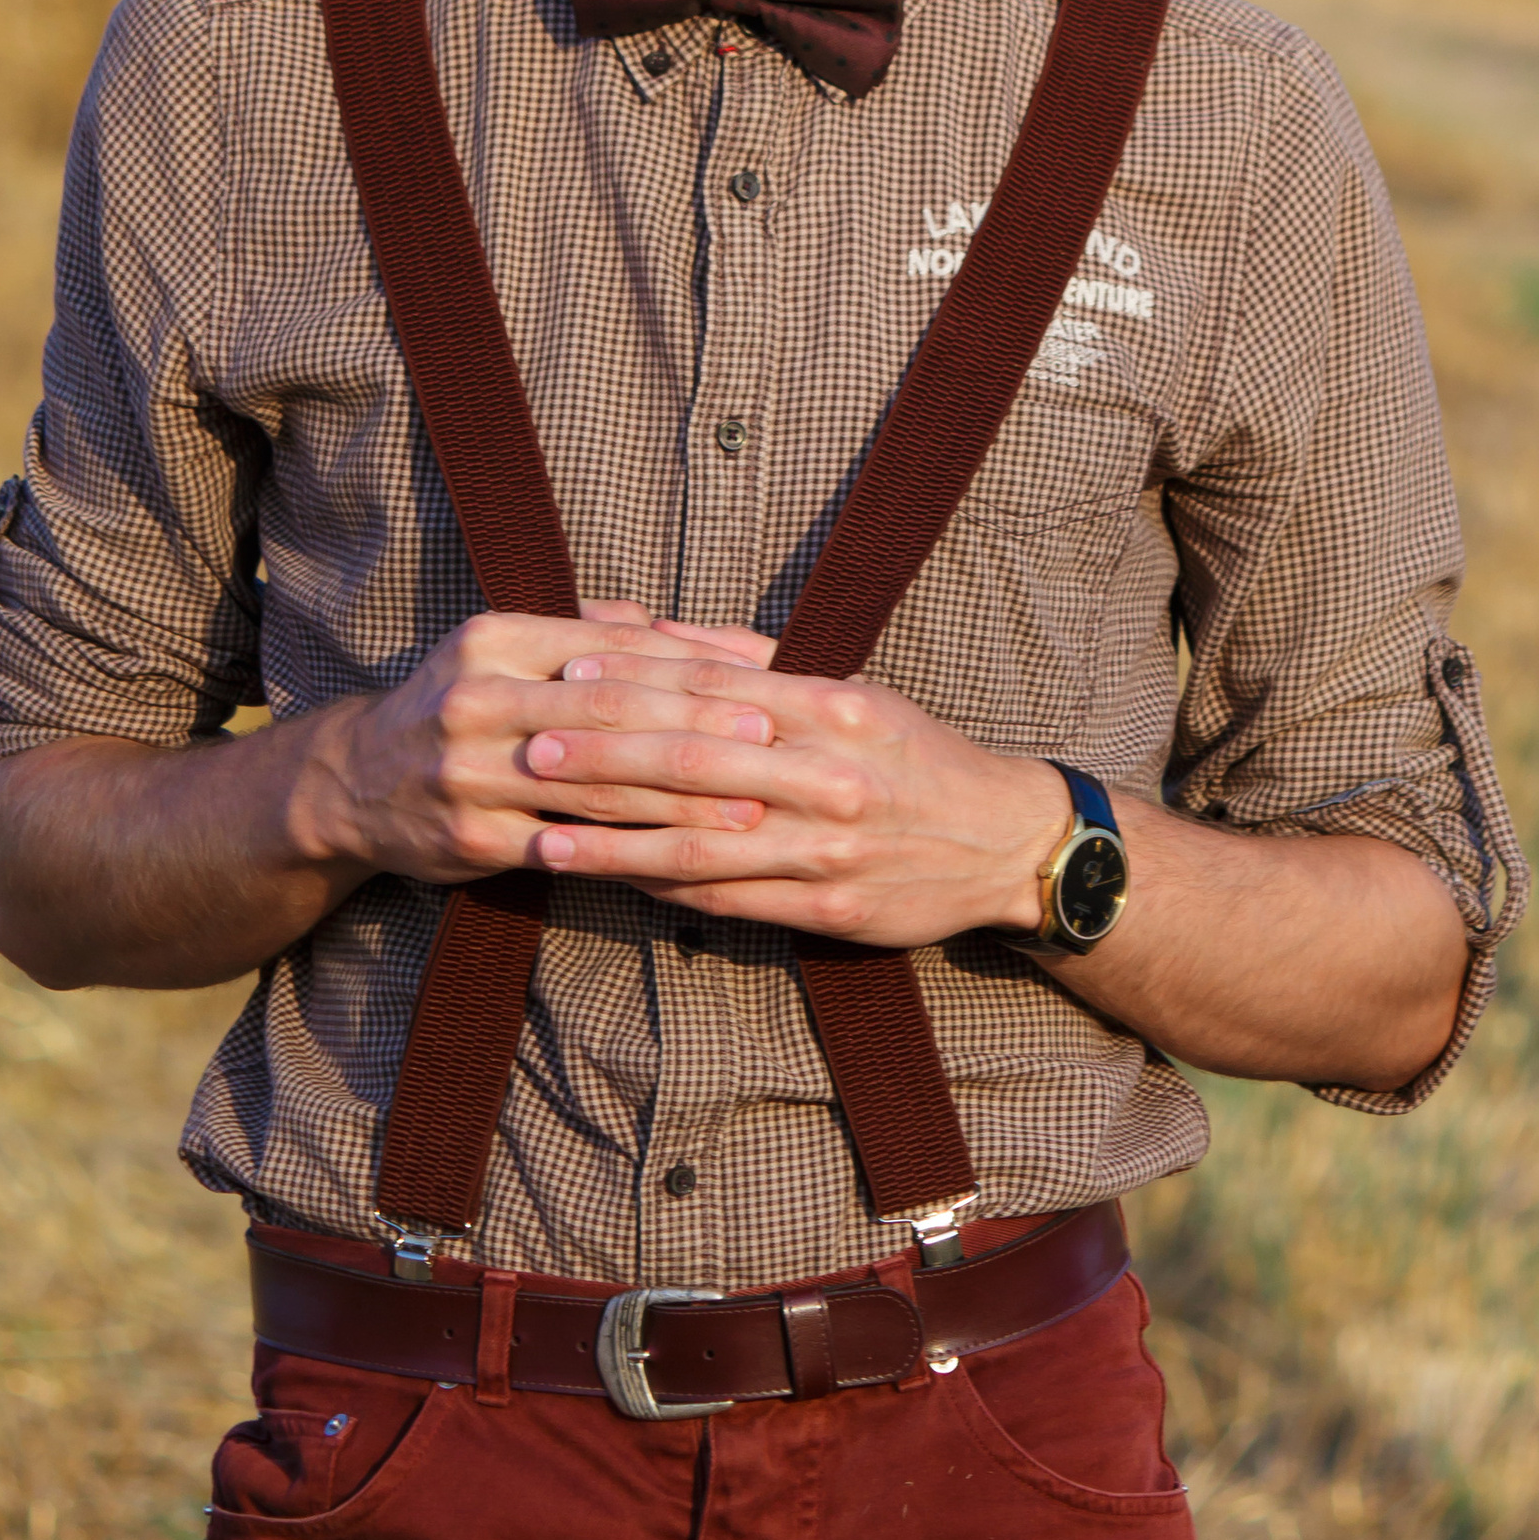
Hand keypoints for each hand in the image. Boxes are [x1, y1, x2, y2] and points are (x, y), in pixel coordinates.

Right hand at [290, 605, 784, 890]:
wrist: (351, 783)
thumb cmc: (460, 705)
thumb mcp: (510, 650)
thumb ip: (602, 636)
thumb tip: (698, 627)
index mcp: (496, 639)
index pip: (613, 647)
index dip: (693, 663)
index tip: (763, 676)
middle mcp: (478, 698)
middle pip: (610, 712)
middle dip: (699, 728)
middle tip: (771, 739)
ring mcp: (470, 771)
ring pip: (596, 785)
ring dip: (682, 800)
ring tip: (749, 807)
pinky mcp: (471, 837)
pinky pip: (566, 847)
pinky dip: (630, 854)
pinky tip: (684, 862)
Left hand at [513, 650, 1067, 947]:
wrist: (1006, 842)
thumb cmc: (915, 756)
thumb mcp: (851, 691)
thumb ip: (754, 664)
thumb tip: (661, 630)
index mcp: (830, 708)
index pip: (713, 689)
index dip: (632, 683)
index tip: (565, 675)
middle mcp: (827, 776)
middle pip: (696, 762)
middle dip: (605, 757)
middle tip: (532, 748)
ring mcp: (826, 848)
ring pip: (701, 843)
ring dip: (615, 841)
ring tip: (544, 836)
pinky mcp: (827, 909)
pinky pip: (728, 899)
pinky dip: (662, 889)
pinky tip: (610, 882)